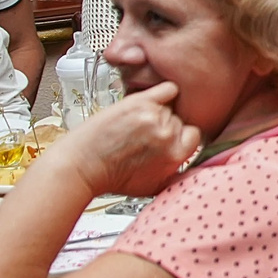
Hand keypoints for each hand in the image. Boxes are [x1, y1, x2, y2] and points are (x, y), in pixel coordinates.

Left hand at [51, 83, 201, 197]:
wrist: (82, 166)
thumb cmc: (111, 177)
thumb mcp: (153, 188)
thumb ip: (178, 176)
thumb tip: (195, 170)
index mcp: (175, 154)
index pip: (192, 135)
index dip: (179, 138)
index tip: (167, 140)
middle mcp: (167, 134)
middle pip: (178, 121)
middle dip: (164, 127)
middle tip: (145, 135)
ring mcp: (153, 116)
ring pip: (168, 108)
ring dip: (157, 112)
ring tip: (137, 124)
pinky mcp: (138, 102)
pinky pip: (166, 89)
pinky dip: (164, 92)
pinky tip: (153, 100)